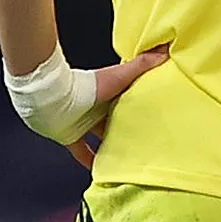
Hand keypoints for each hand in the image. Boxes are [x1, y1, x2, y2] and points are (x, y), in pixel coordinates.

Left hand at [60, 46, 169, 168]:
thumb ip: (141, 65)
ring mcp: (84, 122)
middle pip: (116, 119)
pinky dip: (90, 160)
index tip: (155, 112)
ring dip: (112, 145)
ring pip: (102, 136)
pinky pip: (82, 152)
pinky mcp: (72, 136)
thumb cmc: (88, 86)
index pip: (128, 98)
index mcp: (110, 92)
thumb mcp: (120, 75)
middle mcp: (97, 107)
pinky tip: (101, 170)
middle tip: (146, 139)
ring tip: (128, 156)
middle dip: (128, 127)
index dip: (141, 103)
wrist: (55, 99)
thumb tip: (165, 51)